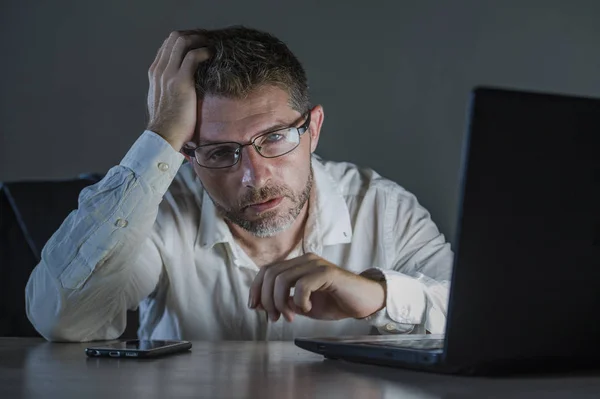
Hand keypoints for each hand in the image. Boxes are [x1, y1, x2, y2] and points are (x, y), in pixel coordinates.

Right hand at [146, 30, 209, 150]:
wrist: (164, 135)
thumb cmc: (167, 124)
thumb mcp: (162, 101)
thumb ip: (167, 89)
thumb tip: (178, 87)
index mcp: (155, 73)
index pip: (167, 45)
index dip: (185, 40)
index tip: (198, 43)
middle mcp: (160, 70)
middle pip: (174, 38)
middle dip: (193, 35)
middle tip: (207, 40)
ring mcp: (169, 74)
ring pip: (182, 42)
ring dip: (199, 39)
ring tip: (211, 44)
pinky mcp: (181, 81)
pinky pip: (193, 56)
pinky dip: (204, 51)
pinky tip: (211, 55)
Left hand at [248, 253, 386, 321]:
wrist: (364, 302)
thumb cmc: (335, 302)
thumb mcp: (303, 305)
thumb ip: (284, 302)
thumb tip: (260, 305)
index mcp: (297, 265)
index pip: (267, 270)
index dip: (256, 288)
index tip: (255, 307)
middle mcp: (304, 260)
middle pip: (270, 274)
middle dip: (266, 299)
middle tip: (275, 318)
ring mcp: (316, 264)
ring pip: (282, 279)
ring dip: (280, 302)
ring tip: (290, 317)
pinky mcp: (327, 272)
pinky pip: (302, 286)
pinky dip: (299, 302)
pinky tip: (307, 309)